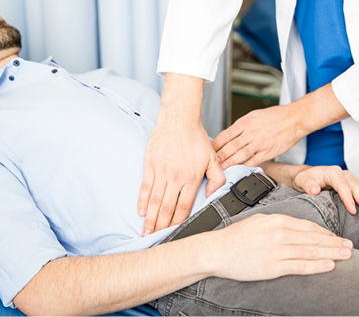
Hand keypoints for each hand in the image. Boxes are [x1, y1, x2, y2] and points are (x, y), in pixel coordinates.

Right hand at [138, 73, 225, 235]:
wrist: (179, 119)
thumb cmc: (196, 137)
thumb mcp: (213, 158)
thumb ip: (217, 177)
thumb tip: (213, 194)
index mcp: (192, 178)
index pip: (184, 206)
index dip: (179, 222)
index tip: (174, 232)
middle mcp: (176, 177)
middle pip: (167, 207)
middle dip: (162, 225)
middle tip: (156, 238)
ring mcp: (161, 172)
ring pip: (154, 200)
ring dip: (150, 218)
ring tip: (146, 230)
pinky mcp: (150, 165)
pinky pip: (145, 186)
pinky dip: (142, 200)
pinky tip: (141, 211)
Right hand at [207, 214, 352, 280]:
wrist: (216, 250)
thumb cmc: (236, 237)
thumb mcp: (259, 221)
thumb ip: (279, 223)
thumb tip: (298, 228)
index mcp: (276, 219)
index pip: (308, 226)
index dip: (325, 233)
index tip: (336, 237)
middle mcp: (278, 233)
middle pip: (313, 237)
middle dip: (334, 242)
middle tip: (350, 246)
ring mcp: (276, 250)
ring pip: (310, 251)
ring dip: (331, 253)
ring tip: (346, 255)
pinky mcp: (272, 266)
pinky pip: (299, 266)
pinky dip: (316, 266)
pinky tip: (329, 266)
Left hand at [212, 104, 304, 168]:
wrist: (294, 118)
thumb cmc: (276, 116)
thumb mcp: (254, 115)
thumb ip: (241, 126)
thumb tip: (229, 136)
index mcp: (246, 122)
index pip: (226, 134)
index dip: (216, 144)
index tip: (210, 149)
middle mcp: (252, 132)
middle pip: (231, 146)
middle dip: (220, 156)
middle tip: (212, 162)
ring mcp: (260, 143)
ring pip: (241, 154)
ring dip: (230, 162)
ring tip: (222, 168)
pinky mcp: (269, 152)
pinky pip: (255, 160)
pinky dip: (246, 165)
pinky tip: (240, 169)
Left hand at [293, 166, 358, 214]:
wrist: (306, 176)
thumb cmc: (303, 179)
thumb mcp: (301, 180)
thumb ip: (307, 184)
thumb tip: (314, 189)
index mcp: (332, 172)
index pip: (342, 186)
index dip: (348, 198)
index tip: (352, 210)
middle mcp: (344, 174)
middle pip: (356, 187)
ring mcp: (350, 179)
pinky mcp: (354, 184)